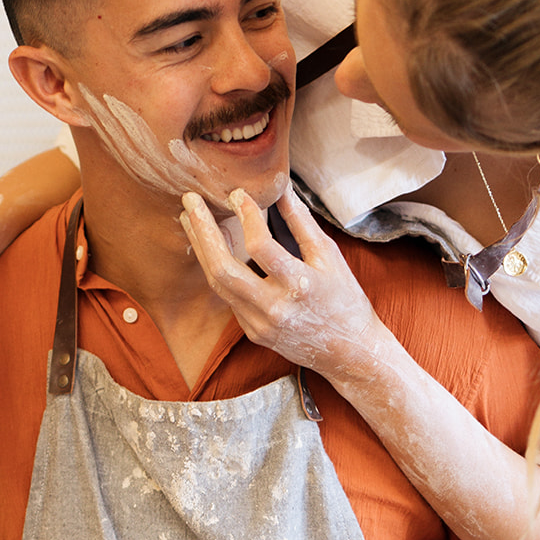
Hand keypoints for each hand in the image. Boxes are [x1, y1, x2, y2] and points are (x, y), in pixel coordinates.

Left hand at [180, 185, 382, 378]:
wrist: (349, 352)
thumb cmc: (345, 299)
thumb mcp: (330, 257)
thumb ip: (301, 222)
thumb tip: (281, 187)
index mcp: (299, 286)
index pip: (261, 246)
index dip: (246, 216)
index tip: (237, 193)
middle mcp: (275, 308)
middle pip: (224, 270)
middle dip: (203, 232)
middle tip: (190, 201)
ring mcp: (260, 324)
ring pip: (218, 284)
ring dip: (202, 249)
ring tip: (190, 219)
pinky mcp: (253, 332)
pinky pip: (229, 298)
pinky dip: (219, 270)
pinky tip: (212, 248)